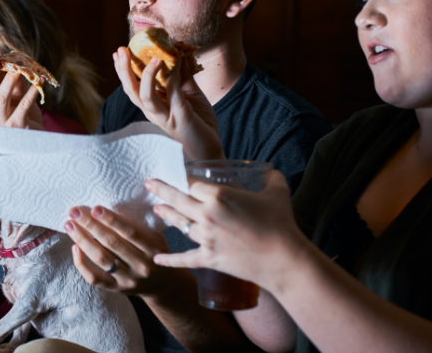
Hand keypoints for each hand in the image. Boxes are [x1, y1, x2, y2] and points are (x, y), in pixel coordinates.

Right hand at [0, 67, 45, 136]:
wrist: (34, 141)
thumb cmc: (21, 119)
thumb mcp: (13, 101)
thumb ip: (13, 86)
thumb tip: (14, 64)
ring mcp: (3, 123)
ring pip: (1, 98)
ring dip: (9, 80)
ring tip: (17, 68)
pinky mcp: (19, 125)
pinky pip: (24, 104)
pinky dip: (33, 91)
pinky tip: (39, 81)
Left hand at [64, 206, 175, 297]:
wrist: (163, 283)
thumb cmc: (154, 252)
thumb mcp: (155, 237)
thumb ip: (137, 226)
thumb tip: (106, 209)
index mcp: (154, 248)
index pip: (130, 232)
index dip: (112, 220)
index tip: (95, 208)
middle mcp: (142, 265)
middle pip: (112, 243)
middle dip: (91, 225)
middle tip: (75, 212)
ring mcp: (128, 279)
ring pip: (101, 258)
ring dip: (82, 240)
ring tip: (70, 225)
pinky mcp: (116, 289)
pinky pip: (95, 278)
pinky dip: (82, 264)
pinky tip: (75, 248)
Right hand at [113, 47, 222, 160]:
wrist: (210, 151)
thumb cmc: (199, 124)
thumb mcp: (191, 94)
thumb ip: (183, 76)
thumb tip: (178, 52)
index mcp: (153, 106)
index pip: (132, 86)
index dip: (124, 70)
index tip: (119, 52)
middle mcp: (153, 112)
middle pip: (131, 91)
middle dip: (124, 71)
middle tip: (121, 51)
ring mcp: (165, 117)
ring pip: (145, 97)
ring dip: (146, 76)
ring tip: (153, 58)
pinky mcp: (180, 119)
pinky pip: (173, 96)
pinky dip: (173, 79)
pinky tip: (175, 64)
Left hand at [148, 171, 304, 286]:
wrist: (283, 259)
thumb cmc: (281, 224)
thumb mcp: (277, 192)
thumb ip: (271, 178)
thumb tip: (271, 172)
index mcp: (219, 196)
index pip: (191, 182)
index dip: (180, 177)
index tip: (171, 173)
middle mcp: (207, 215)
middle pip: (177, 199)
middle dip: (161, 190)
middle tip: (149, 184)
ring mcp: (205, 238)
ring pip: (178, 224)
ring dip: (166, 216)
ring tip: (157, 210)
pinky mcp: (208, 258)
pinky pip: (184, 258)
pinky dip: (169, 260)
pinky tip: (156, 259)